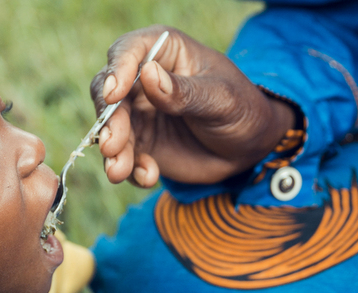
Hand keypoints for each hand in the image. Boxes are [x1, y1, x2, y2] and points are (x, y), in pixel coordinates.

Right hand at [90, 25, 294, 186]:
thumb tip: (148, 75)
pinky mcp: (139, 145)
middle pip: (107, 93)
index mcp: (164, 53)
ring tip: (120, 172)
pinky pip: (122, 157)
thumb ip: (184, 91)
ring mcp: (138, 114)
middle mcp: (143, 81)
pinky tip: (148, 177)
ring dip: (112, 152)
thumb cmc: (242, 109)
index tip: (114, 94)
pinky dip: (129, 170)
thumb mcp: (221, 98)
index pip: (128, 50)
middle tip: (113, 145)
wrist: (249, 148)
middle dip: (108, 121)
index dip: (117, 69)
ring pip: (109, 129)